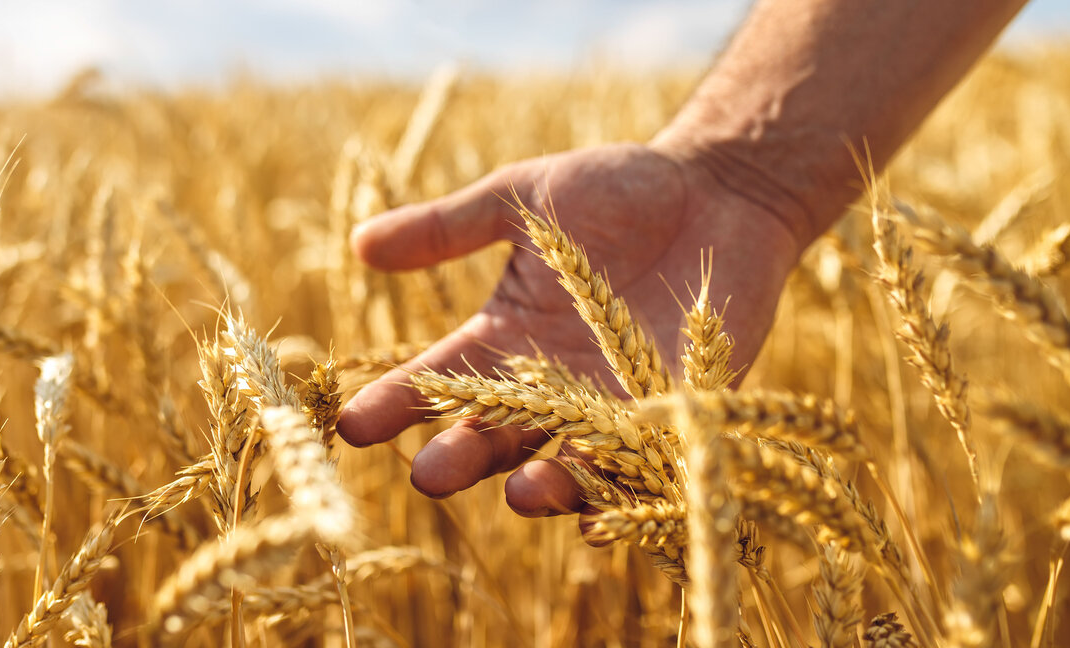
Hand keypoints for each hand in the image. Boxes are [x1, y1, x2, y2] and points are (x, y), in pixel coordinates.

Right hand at [336, 138, 806, 516]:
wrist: (719, 191)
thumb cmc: (617, 189)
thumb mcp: (521, 199)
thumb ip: (448, 227)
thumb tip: (360, 245)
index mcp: (504, 338)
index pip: (437, 381)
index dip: (395, 404)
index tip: (351, 423)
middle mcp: (550, 385)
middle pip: (493, 434)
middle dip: (460, 457)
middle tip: (427, 474)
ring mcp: (611, 405)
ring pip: (564, 461)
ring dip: (540, 484)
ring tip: (517, 493)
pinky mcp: (675, 411)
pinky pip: (644, 463)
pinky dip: (623, 488)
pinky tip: (601, 510)